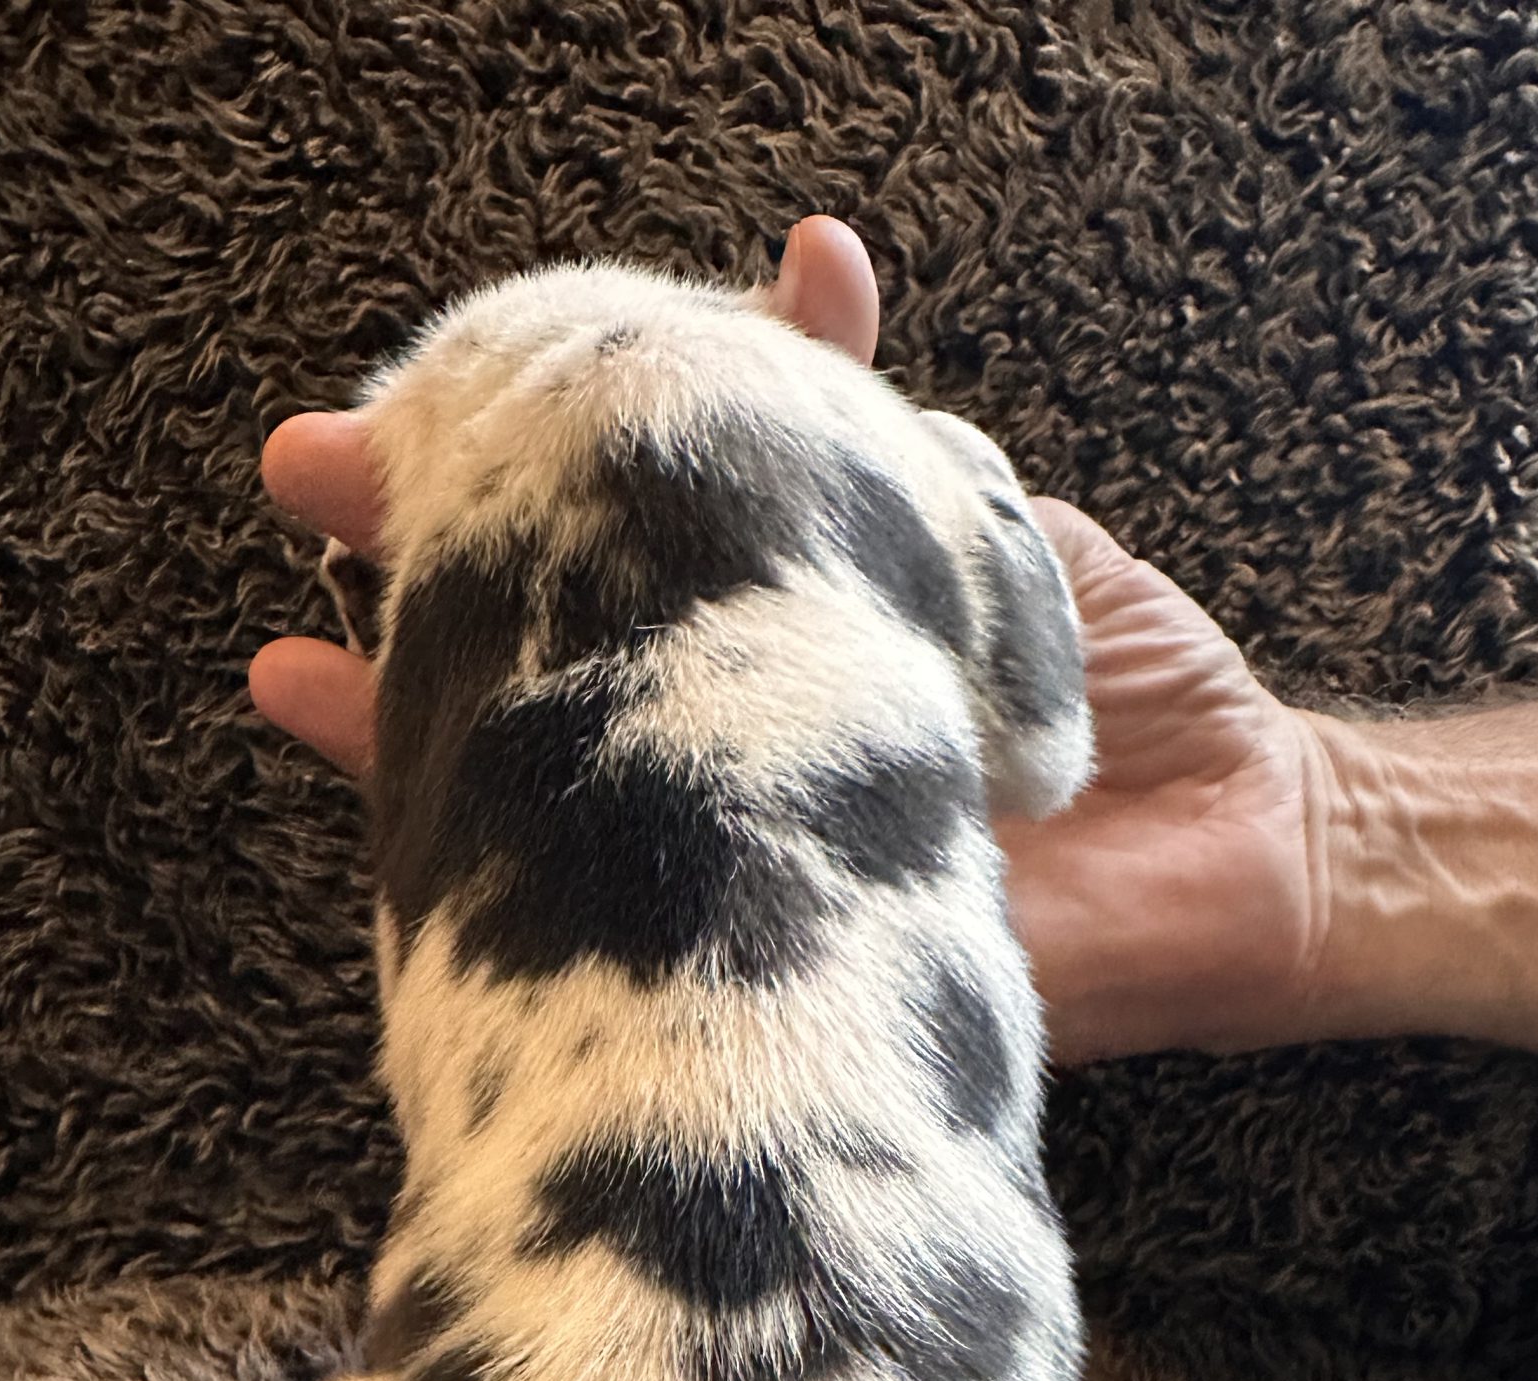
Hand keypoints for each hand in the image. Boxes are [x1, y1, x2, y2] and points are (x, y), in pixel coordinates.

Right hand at [249, 216, 1339, 1065]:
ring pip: (547, 797)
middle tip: (303, 496)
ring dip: (413, 734)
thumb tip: (804, 266)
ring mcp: (728, 858)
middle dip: (420, 574)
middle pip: (539, 663)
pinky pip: (636, 916)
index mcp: (761, 639)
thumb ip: (877, 427)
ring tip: (291, 675)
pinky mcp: (767, 956)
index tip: (397, 409)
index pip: (602, 548)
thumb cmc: (1130, 697)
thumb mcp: (988, 521)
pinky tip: (433, 827)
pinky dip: (544, 865)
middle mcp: (720, 748)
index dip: (505, 473)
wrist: (1246, 855)